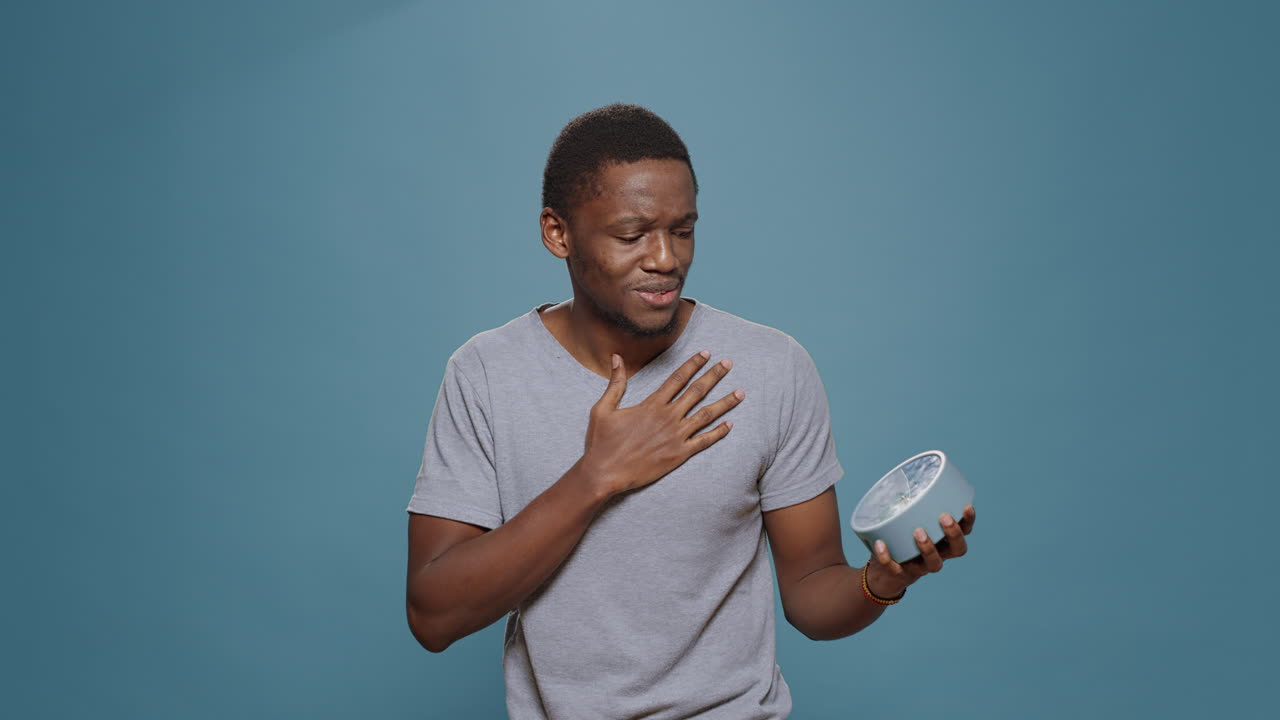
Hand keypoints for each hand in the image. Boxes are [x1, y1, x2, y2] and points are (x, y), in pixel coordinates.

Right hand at [579, 350, 743, 497]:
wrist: (605, 472)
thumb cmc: (602, 442)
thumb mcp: (603, 408)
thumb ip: (615, 383)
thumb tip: (616, 358)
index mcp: (652, 404)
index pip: (678, 378)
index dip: (693, 364)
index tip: (706, 353)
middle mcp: (668, 417)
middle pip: (697, 391)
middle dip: (714, 375)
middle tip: (729, 364)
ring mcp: (676, 436)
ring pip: (706, 415)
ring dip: (725, 403)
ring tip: (740, 393)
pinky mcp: (679, 455)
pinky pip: (704, 441)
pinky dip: (718, 433)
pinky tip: (730, 425)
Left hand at [865, 504, 975, 599]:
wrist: (883, 574)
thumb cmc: (899, 540)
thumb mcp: (906, 521)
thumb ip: (906, 504)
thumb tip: (896, 477)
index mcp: (943, 542)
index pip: (964, 532)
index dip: (968, 521)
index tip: (966, 507)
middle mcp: (938, 556)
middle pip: (957, 550)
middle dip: (954, 534)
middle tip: (944, 518)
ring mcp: (920, 567)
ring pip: (933, 563)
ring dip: (928, 548)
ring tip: (918, 531)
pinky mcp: (900, 574)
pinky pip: (895, 568)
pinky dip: (887, 557)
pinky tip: (880, 544)